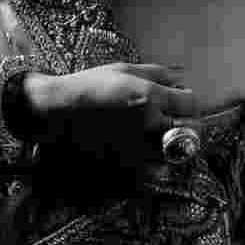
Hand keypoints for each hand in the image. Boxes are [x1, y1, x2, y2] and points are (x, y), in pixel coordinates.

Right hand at [24, 62, 197, 168]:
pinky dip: (152, 167)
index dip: (190, 102)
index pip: (191, 104)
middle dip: (190, 127)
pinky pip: (152, 174)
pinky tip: (140, 154)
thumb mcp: (122, 70)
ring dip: (171, 148)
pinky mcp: (124, 171)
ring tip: (156, 139)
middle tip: (178, 123)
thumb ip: (156, 73)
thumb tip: (182, 77)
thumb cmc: (87, 87)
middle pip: (191, 133)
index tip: (182, 102)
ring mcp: (136, 150)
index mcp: (148, 98)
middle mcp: (147, 125)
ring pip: (174, 156)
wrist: (53, 113)